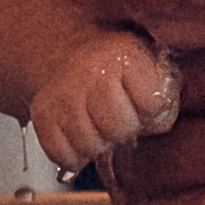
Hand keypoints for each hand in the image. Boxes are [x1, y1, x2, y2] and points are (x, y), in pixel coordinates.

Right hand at [27, 27, 180, 169]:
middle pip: (120, 129)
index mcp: (124, 53)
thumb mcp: (144, 61)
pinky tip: (78, 136)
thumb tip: (158, 123)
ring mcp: (63, 93)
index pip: (152, 103)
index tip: (142, 102)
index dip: (150, 111)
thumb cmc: (110, 63)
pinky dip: (72, 155)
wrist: (61, 48)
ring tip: (97, 125)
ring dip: (97, 144)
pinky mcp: (42, 112)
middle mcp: (90, 69)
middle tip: (118, 117)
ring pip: (89, 146)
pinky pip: (61, 154)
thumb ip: (163, 90)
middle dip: (124, 130)